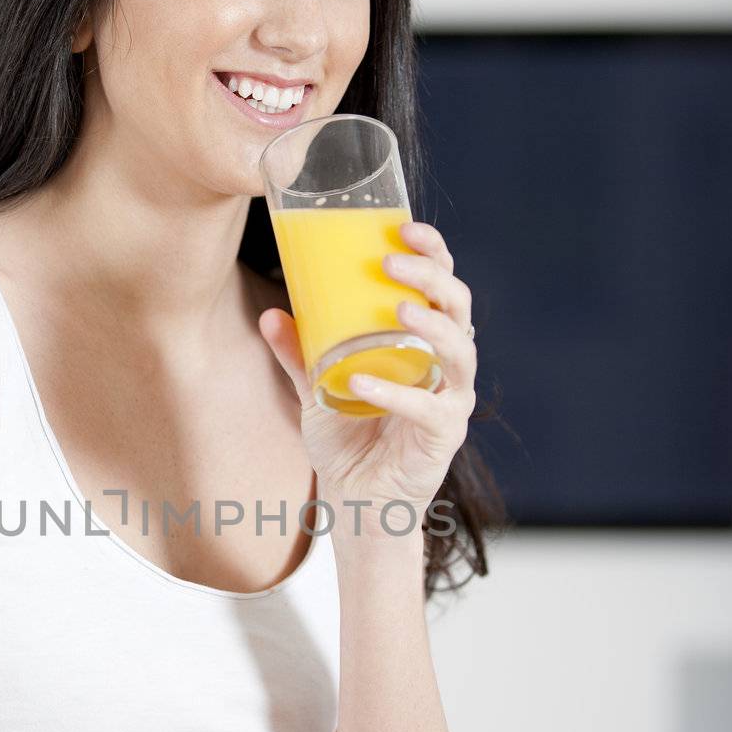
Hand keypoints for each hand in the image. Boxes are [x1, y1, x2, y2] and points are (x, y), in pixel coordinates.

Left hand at [257, 221, 477, 525]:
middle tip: (392, 262)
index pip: (442, 285)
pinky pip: (427, 408)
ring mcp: (452, 400)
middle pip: (459, 306)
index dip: (433, 252)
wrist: (357, 503)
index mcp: (427, 342)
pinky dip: (395, 394)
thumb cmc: (347, 441)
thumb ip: (299, 354)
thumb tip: (270, 314)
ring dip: (431, 325)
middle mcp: (448, 365)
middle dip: (432, 277)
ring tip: (396, 309)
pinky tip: (361, 383)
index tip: (404, 228)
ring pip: (461, 350)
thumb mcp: (315, 390)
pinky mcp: (444, 436)